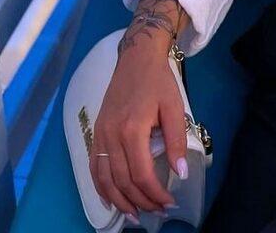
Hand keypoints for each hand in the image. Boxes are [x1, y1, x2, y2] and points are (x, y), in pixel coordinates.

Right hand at [90, 38, 187, 220]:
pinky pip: (94, 168)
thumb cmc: (158, 81)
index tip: (168, 203)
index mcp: (132, 129)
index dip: (155, 193)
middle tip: (157, 212)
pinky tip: (111, 200)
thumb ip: (176, 141)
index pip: (141, 174)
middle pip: (122, 181)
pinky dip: (101, 188)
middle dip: (141, 201)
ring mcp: (100, 134)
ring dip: (120, 201)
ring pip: (105, 179)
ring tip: (135, 216)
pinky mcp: (96, 132)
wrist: (136, 59)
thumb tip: (180, 173)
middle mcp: (111, 135)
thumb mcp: (174, 107)